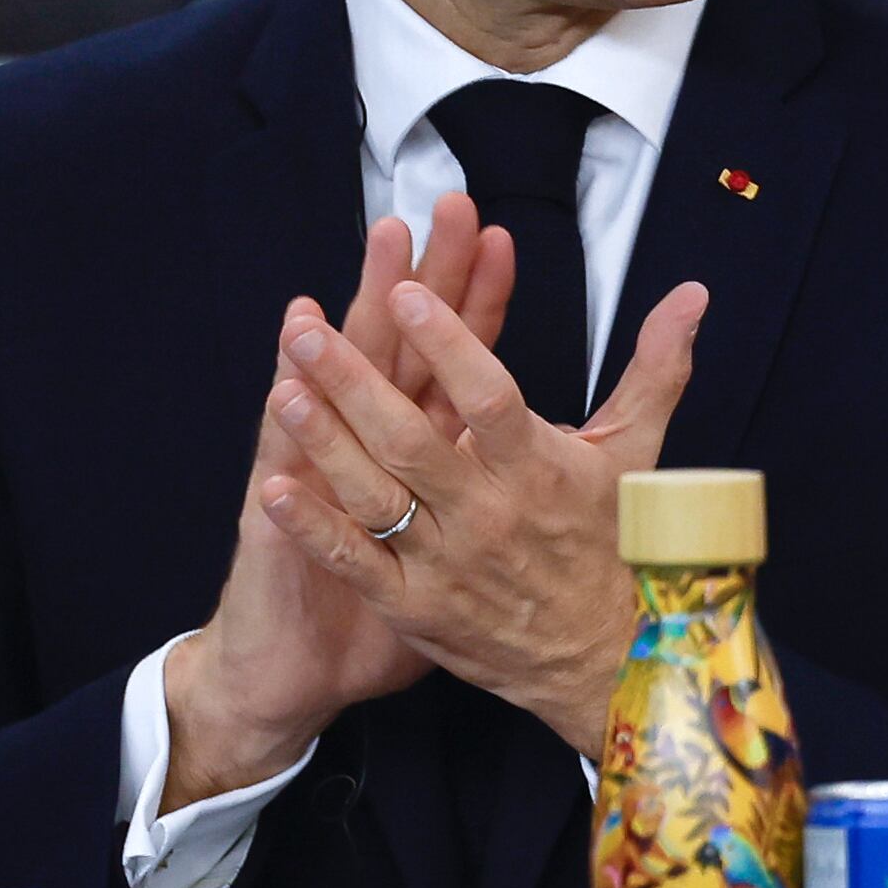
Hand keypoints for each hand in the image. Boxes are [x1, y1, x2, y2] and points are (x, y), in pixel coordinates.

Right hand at [163, 202, 518, 809]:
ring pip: (336, 403)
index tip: (496, 235)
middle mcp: (376, 449)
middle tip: (416, 219)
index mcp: (429, 443)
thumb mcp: (485, 536)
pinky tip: (280, 392)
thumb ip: (540, 472)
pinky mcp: (291, 533)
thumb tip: (607, 451)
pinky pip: (295, 484)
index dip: (474, 301)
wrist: (306, 669)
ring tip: (335, 285)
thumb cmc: (415, 599)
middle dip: (408, 289)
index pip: (457, 355)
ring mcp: (327, 483)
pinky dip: (289, 444)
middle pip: (397, 354)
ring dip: (336, 348)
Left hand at [256, 275, 707, 755]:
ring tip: (283, 390)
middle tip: (310, 333)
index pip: (489, 397)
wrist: (607, 657)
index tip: (408, 296)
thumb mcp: (637, 451)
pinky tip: (274, 488)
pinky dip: (314, 527)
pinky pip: (356, 562)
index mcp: (540, 470)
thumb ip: (657, 367)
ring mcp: (446, 564)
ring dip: (325, 443)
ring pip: (375, 496)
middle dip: (355, 383)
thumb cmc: (618, 544)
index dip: (449, 344)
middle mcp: (489, 514)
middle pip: (413, 440)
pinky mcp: (415, 607)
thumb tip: (692, 294)